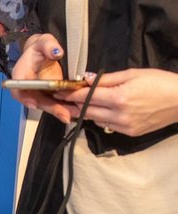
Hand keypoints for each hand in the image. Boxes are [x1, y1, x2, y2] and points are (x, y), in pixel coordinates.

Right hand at [10, 33, 75, 123]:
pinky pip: (54, 103)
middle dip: (50, 108)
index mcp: (20, 75)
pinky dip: (63, 108)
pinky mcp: (47, 95)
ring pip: (46, 105)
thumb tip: (57, 52)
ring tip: (71, 115)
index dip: (25, 98)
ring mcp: (37, 93)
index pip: (18, 90)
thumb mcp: (44, 42)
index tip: (34, 103)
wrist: (43, 52)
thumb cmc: (40, 47)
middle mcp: (27, 88)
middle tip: (63, 114)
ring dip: (58, 111)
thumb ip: (48, 45)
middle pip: (36, 101)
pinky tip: (74, 111)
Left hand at [55, 68, 177, 136]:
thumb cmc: (160, 82)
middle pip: (87, 111)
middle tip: (59, 101)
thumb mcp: (134, 74)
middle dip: (71, 106)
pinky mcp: (128, 133)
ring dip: (84, 113)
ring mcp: (123, 126)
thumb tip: (87, 79)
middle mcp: (118, 114)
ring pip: (95, 120)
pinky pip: (107, 125)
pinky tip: (99, 112)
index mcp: (119, 97)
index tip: (59, 91)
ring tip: (75, 106)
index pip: (87, 97)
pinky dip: (101, 118)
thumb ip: (108, 79)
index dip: (71, 94)